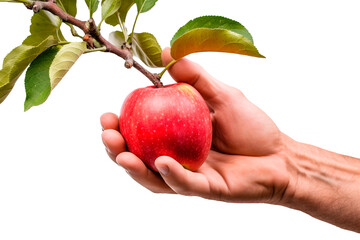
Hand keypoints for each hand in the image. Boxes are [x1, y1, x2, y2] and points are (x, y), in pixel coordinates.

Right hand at [101, 48, 290, 203]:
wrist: (280, 156)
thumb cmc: (251, 127)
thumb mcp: (222, 94)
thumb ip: (195, 76)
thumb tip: (166, 53)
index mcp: (175, 138)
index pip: (141, 134)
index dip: (121, 128)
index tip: (109, 115)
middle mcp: (177, 159)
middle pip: (140, 159)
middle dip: (118, 150)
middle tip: (108, 135)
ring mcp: (190, 177)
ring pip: (155, 178)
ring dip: (135, 168)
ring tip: (122, 154)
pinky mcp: (207, 190)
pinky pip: (185, 184)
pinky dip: (172, 174)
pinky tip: (161, 162)